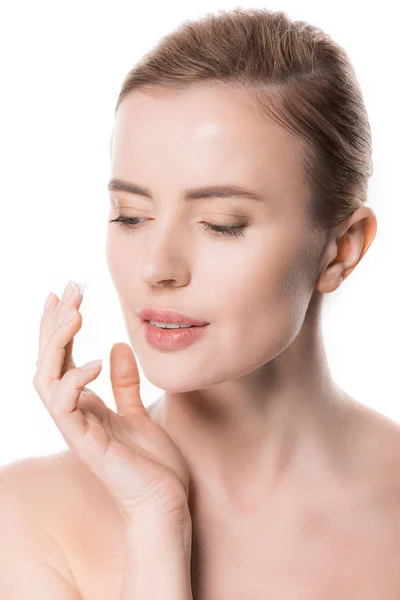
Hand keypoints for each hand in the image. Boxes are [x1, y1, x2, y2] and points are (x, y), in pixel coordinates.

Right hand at [33, 281, 190, 521]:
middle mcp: (74, 414)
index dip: (59, 325)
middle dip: (54, 323)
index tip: (68, 293)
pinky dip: (74, 380)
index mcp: (84, 405)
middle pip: (47, 361)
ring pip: (45, 379)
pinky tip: (93, 361)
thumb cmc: (152, 464)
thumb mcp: (139, 412)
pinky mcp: (86, 444)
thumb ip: (125, 383)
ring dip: (55, 344)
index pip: (61, 357)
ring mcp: (77, 429)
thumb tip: (116, 346)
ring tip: (75, 314)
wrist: (165, 504)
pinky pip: (65, 407)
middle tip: (69, 289)